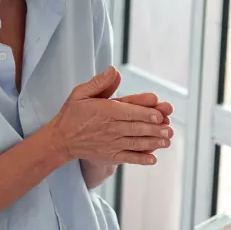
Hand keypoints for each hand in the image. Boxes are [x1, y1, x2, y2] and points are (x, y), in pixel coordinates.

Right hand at [50, 67, 173, 166]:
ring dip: (153, 143)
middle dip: (154, 129)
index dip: (145, 113)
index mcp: (106, 111)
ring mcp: (110, 144)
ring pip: (135, 143)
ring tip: (167, 141)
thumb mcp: (81, 93)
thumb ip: (99, 82)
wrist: (60, 140)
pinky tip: (153, 159)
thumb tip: (114, 70)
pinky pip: (128, 158)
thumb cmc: (73, 113)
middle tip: (169, 129)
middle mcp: (110, 128)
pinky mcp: (110, 156)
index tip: (159, 115)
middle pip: (136, 128)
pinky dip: (140, 159)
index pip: (129, 112)